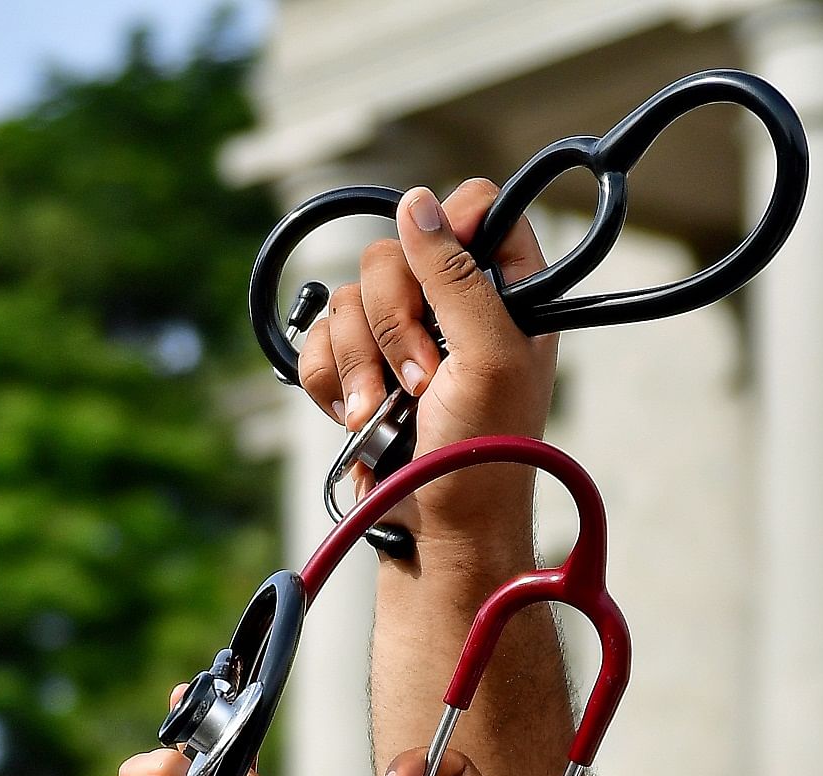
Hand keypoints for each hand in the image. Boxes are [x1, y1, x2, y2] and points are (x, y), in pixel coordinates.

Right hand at [296, 180, 556, 541]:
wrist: (435, 525)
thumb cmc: (483, 450)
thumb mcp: (489, 355)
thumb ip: (456, 275)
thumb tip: (415, 203)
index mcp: (505, 291)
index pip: (474, 210)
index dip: (448, 228)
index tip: (437, 270)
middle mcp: (448, 305)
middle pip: (392, 255)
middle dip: (394, 322)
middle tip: (422, 376)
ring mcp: (396, 338)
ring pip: (347, 300)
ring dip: (360, 363)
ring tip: (384, 410)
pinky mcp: (353, 369)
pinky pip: (317, 339)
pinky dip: (327, 379)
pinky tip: (354, 414)